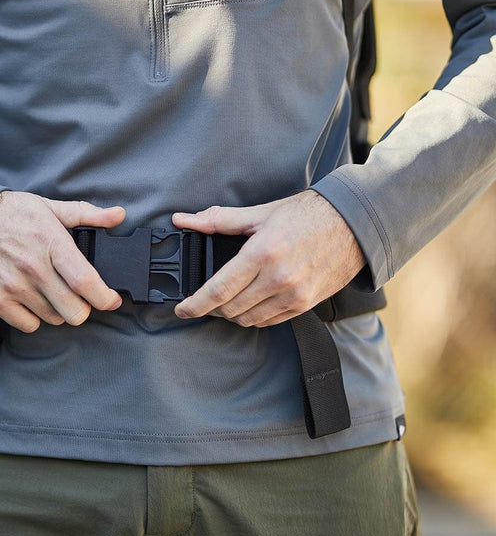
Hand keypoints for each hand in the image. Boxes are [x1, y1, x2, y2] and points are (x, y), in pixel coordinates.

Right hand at [0, 191, 125, 332]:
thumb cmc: (7, 213)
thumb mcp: (48, 207)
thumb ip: (86, 214)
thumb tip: (118, 215)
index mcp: (51, 242)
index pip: (86, 281)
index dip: (105, 297)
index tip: (112, 300)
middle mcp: (33, 267)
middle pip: (74, 310)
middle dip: (83, 307)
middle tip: (80, 298)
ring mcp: (13, 286)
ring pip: (54, 319)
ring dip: (58, 310)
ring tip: (51, 293)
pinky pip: (28, 325)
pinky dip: (34, 318)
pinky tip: (31, 300)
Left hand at [171, 190, 365, 326]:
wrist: (353, 224)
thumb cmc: (306, 215)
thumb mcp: (260, 213)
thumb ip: (218, 220)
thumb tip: (185, 220)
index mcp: (262, 253)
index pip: (219, 289)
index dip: (195, 304)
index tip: (182, 310)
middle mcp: (278, 278)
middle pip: (230, 308)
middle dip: (210, 308)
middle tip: (202, 301)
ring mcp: (293, 294)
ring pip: (248, 319)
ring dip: (231, 314)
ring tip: (224, 302)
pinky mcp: (305, 304)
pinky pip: (270, 321)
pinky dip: (253, 317)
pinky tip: (248, 305)